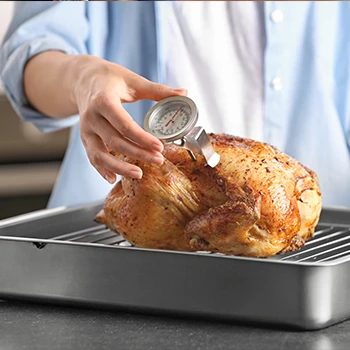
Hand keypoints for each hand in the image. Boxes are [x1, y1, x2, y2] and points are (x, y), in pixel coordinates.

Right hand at [74, 55, 186, 183]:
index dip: (142, 138)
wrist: (83, 79)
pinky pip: (92, 157)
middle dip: (138, 154)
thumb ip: (157, 90)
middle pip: (115, 141)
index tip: (160, 147)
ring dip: (119, 167)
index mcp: (103, 100)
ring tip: (139, 174)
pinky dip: (102, 169)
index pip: (124, 124)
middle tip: (158, 160)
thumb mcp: (133, 80)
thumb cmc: (110, 78)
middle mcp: (91, 117)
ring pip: (100, 154)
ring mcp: (86, 130)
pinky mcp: (85, 138)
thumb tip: (183, 92)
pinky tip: (114, 178)